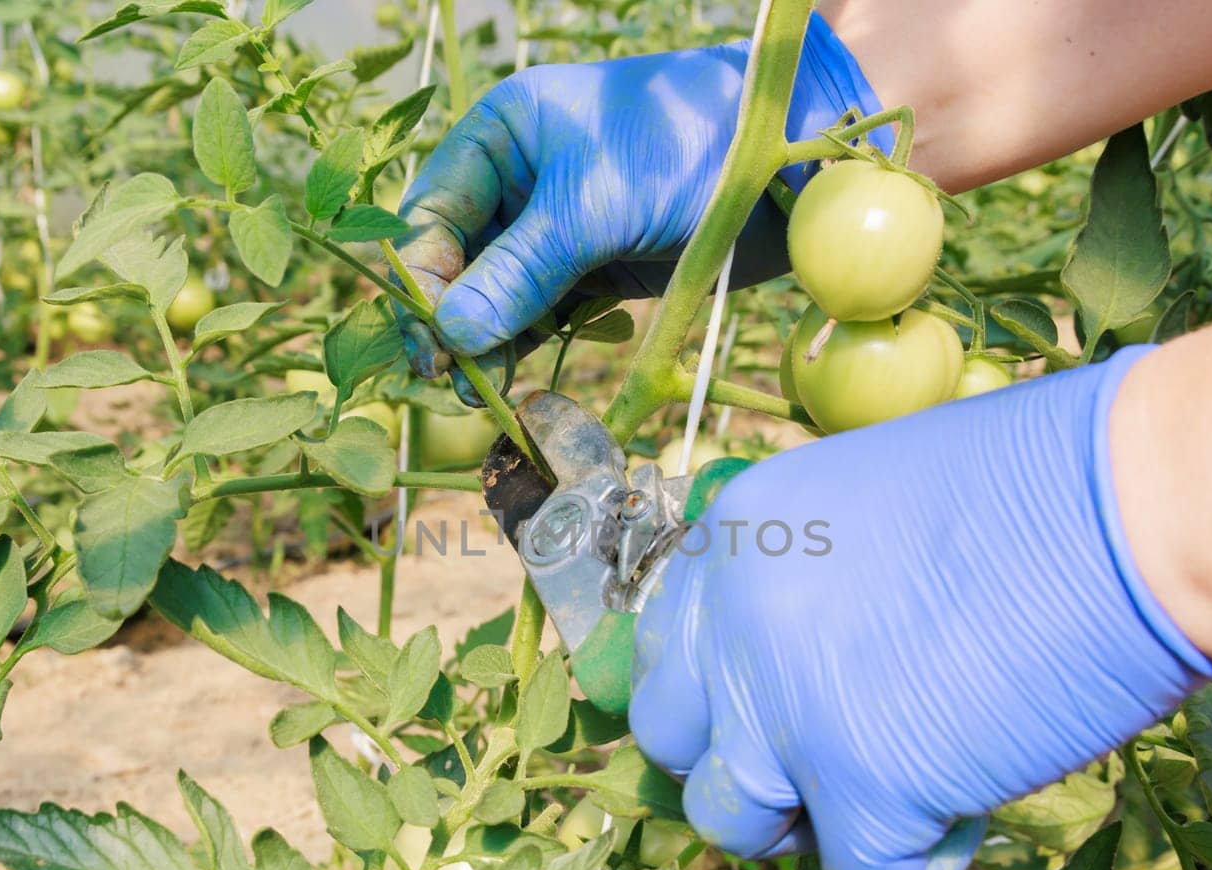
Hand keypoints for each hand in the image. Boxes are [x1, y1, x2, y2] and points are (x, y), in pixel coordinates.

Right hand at [394, 13, 884, 397]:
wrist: (788, 163)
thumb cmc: (687, 148)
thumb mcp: (594, 207)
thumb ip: (521, 272)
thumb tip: (451, 336)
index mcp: (501, 135)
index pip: (432, 214)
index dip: (423, 281)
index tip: (428, 342)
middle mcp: (517, 179)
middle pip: (457, 260)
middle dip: (450, 320)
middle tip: (450, 380)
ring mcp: (553, 227)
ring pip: (495, 294)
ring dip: (486, 342)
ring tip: (482, 392)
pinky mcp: (591, 267)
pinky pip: (540, 312)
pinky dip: (527, 345)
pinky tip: (517, 380)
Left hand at [629, 347, 1211, 869]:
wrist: (1139, 506)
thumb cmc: (1048, 486)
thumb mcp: (880, 506)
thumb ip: (813, 582)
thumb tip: (805, 664)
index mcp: (739, 535)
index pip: (664, 649)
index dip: (713, 698)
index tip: (768, 719)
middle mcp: (736, 618)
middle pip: (673, 740)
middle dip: (744, 766)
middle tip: (831, 762)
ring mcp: (785, 704)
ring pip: (730, 823)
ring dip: (810, 825)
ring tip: (900, 789)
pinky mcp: (860, 783)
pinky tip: (965, 816)